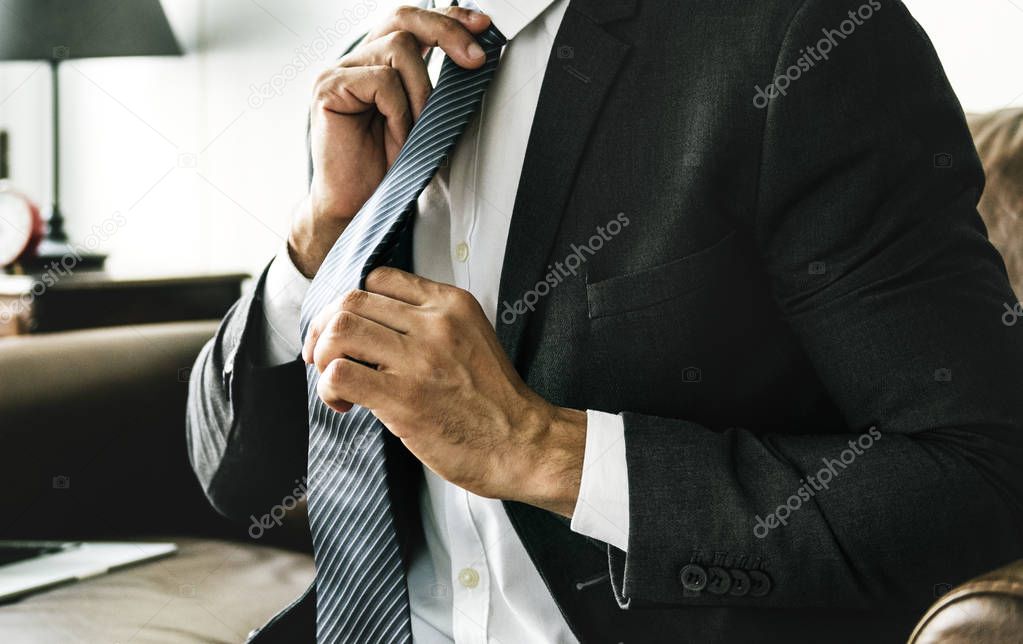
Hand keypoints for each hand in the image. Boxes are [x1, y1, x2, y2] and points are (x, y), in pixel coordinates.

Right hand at [290, 5, 492, 277]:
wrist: (357, 208)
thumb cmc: (387, 169)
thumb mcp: (422, 118)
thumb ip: (433, 84)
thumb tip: (472, 54)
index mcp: (376, 62)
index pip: (411, 19)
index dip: (447, 17)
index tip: (482, 25)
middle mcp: (355, 60)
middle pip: (403, 17)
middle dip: (446, 32)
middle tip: (475, 59)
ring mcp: (338, 71)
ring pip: (400, 49)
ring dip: (422, 92)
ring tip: (417, 130)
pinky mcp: (328, 87)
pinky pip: (382, 80)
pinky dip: (400, 110)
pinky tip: (397, 136)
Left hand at [302, 268, 586, 516]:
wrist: (523, 444)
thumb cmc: (495, 401)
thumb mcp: (471, 337)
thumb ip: (431, 323)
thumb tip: (375, 326)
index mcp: (451, 304)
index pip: (379, 279)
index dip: (351, 303)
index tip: (347, 330)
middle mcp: (434, 324)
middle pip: (351, 301)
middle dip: (324, 329)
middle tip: (325, 357)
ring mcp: (419, 360)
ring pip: (339, 332)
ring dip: (323, 357)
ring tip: (334, 380)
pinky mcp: (404, 398)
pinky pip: (340, 374)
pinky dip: (329, 389)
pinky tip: (344, 404)